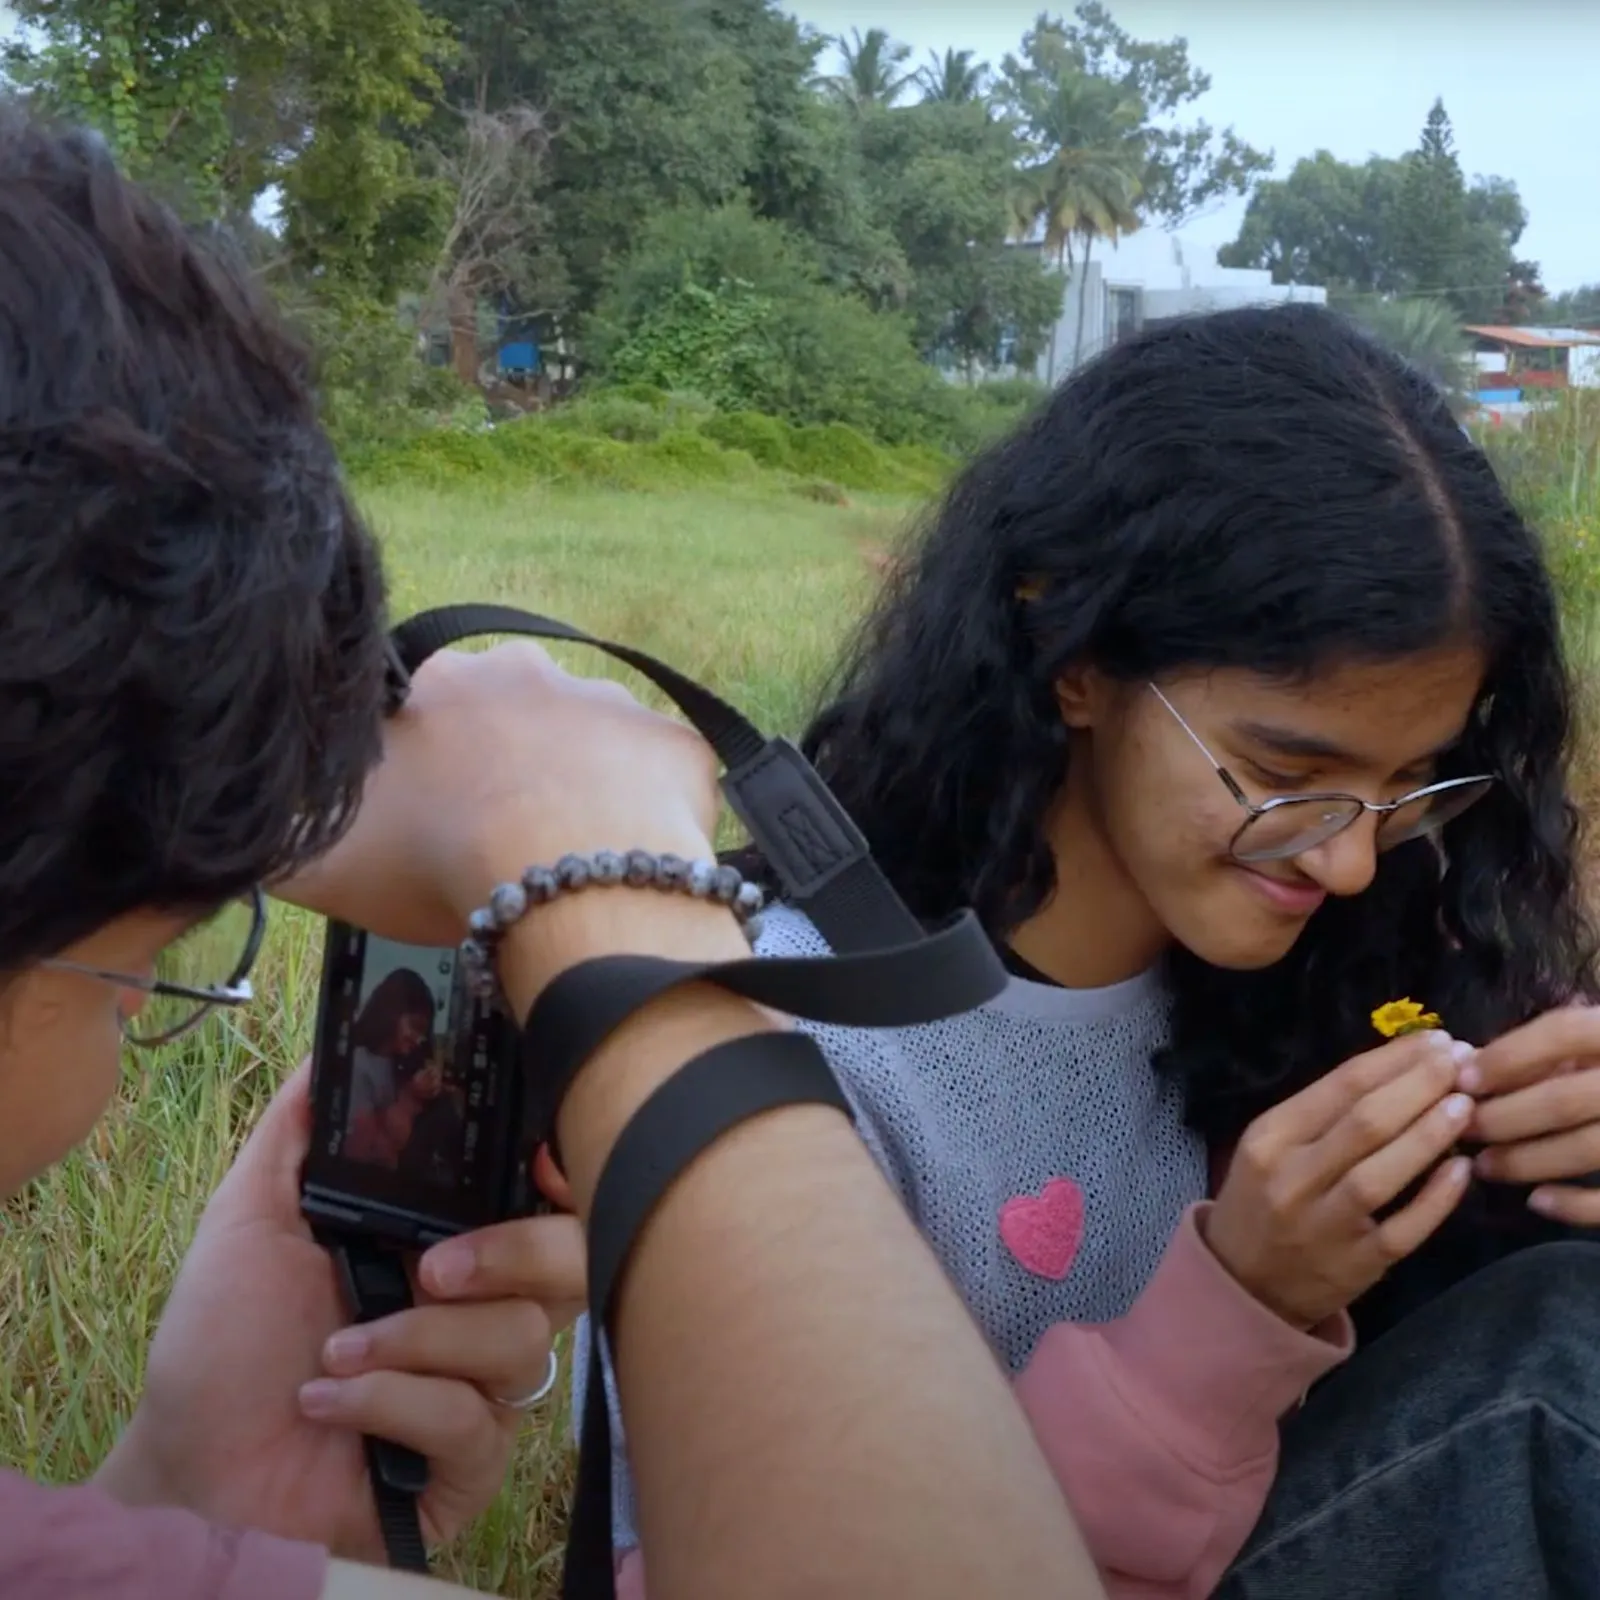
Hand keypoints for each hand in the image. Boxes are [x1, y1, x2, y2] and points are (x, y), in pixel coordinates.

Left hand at [97, 1062, 585, 1560]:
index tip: (539, 1159)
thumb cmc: (222, 1347)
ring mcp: (480, 1384)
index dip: (562, 1170)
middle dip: (515, 1252)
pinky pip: (474, 1417)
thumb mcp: (249, 1220)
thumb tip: (329, 1047)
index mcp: (445, 1237)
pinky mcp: (468, 1461)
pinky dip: (392, 1401)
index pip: (542, 1192)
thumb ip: (296, 1132)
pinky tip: (328, 1402)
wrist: (193, 1473)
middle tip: (430, 1269)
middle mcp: (478, 1303)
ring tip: (335, 1351)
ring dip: (417, 1341)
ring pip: (523, 1337)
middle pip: (573, 1258)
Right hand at [279, 641, 720, 945]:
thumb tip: (248, 838)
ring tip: (570, 860)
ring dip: (582, 789)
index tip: (438, 820)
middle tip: (505, 844)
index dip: (431, 770)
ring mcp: (612, 699)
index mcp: (440, 685)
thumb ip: (281, 842)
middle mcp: (527, 671)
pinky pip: (660, 774)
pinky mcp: (676, 741)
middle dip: (509, 771)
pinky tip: (629, 862)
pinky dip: (648, 813)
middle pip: (512, 719)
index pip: (426, 712)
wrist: (572, 885)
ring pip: (591, 745)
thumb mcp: (325, 866)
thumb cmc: (443, 867)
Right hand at [1202, 1030, 1475, 1328]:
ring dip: (1429, 1134)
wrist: (1244, 1284)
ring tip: (1466, 1105)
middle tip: (1464, 1063)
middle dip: (1420, 1086)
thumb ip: (1323, 1112)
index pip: (1339, 1085)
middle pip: (1364, 1122)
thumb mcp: (1270, 1146)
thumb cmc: (1263, 1199)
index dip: (1395, 1059)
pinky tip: (1461, 1170)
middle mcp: (1291, 1177)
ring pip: (1382, 1173)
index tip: (1436, 1040)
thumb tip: (1399, 1068)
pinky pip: (1404, 1228)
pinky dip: (1435, 1198)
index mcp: (1269, 1137)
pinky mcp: (1356, 1264)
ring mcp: (1323, 1224)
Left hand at [1467, 1003, 1599, 1222]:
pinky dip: (1575, 1204)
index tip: (1462, 1078)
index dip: (1508, 1055)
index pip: (1565, 1031)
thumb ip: (1560, 1048)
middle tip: (1462, 1130)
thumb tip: (1476, 1060)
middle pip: (1564, 1099)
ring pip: (1586, 1148)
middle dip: (1502, 1117)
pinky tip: (1537, 1201)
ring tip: (1483, 1166)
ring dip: (1525, 1160)